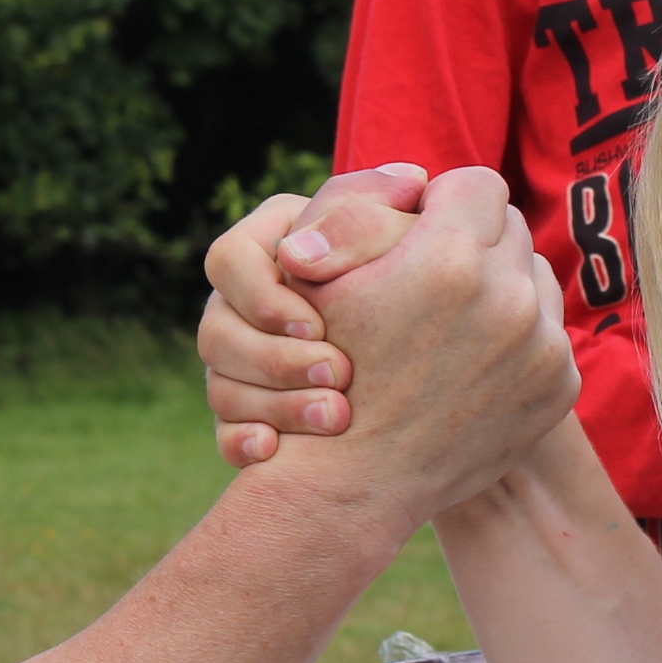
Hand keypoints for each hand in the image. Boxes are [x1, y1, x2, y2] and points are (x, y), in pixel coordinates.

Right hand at [198, 164, 429, 466]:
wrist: (446, 365)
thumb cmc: (427, 279)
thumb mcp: (406, 237)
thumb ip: (380, 213)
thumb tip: (363, 212)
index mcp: (270, 247)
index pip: (228, 261)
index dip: (265, 296)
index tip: (319, 324)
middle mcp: (246, 304)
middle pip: (215, 331)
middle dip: (274, 358)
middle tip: (337, 373)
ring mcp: (245, 363)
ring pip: (221, 386)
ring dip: (274, 403)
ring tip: (336, 417)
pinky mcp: (255, 414)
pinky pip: (228, 433)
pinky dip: (245, 442)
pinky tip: (277, 450)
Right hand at [247, 169, 578, 532]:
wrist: (359, 477)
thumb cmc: (328, 366)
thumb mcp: (324, 277)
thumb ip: (370, 211)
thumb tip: (418, 178)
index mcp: (450, 257)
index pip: (478, 183)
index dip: (445, 200)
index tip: (421, 228)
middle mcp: (508, 296)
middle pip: (511, 227)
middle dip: (475, 241)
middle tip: (433, 275)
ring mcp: (542, 345)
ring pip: (534, 277)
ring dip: (501, 287)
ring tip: (453, 321)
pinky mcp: (560, 385)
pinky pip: (548, 331)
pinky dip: (518, 339)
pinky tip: (472, 362)